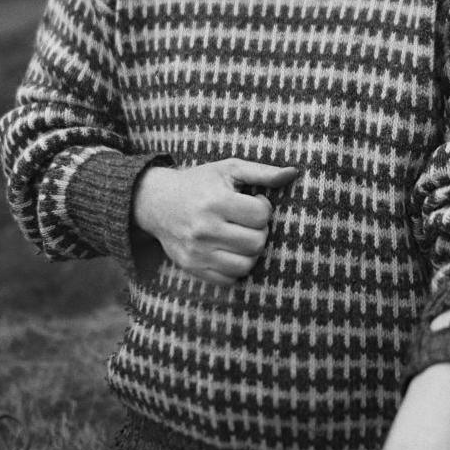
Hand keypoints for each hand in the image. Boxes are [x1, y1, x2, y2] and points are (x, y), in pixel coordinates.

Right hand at [133, 158, 297, 284]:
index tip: (253, 202)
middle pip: (256, 243)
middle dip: (259, 231)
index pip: (261, 216)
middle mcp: (204, 228)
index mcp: (215, 201)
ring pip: (246, 265)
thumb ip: (263, 172)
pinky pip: (229, 280)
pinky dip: (235, 268)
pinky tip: (230, 250)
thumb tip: (293, 173)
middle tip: (248, 222)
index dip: (263, 208)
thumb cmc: (199, 183)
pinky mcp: (191, 267)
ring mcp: (196, 251)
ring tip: (241, 236)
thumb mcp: (229, 169)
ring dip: (250, 252)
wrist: (156, 201)